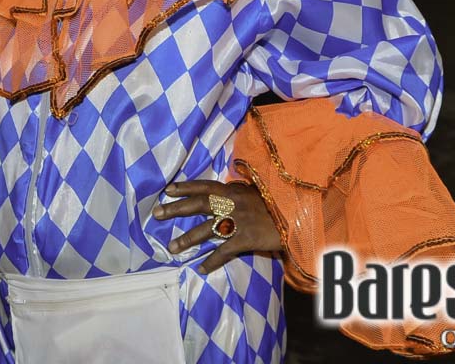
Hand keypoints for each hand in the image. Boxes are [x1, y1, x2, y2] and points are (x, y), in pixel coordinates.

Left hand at [153, 179, 282, 273]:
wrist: (298, 217)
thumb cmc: (276, 204)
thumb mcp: (256, 192)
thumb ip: (238, 191)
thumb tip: (225, 186)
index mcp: (233, 190)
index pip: (204, 186)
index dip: (185, 187)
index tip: (167, 190)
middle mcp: (232, 203)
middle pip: (198, 204)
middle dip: (176, 209)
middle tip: (156, 214)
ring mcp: (238, 221)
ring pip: (207, 230)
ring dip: (187, 239)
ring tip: (172, 248)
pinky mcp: (246, 239)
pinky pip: (224, 252)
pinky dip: (212, 261)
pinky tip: (201, 269)